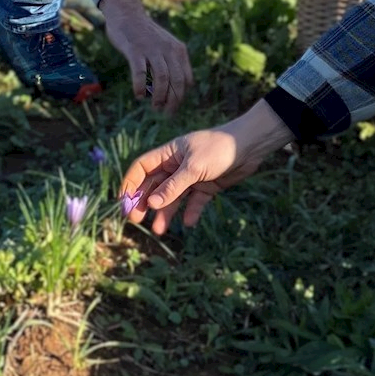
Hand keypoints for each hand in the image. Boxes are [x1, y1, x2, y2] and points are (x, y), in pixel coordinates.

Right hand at [97, 0, 193, 113]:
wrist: (127, 13)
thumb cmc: (145, 35)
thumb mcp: (165, 45)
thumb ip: (172, 62)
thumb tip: (174, 88)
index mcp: (179, 50)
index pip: (186, 79)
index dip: (181, 96)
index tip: (173, 106)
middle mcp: (169, 49)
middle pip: (177, 81)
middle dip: (174, 101)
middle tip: (167, 113)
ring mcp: (152, 49)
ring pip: (162, 79)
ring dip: (160, 97)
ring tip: (155, 107)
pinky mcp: (135, 50)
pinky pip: (141, 72)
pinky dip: (141, 87)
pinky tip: (139, 96)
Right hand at [121, 101, 293, 233]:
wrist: (251, 145)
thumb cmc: (219, 148)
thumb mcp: (193, 167)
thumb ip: (173, 187)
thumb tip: (151, 204)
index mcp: (169, 154)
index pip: (141, 168)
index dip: (130, 184)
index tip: (124, 203)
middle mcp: (177, 166)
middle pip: (154, 186)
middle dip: (145, 203)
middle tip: (137, 221)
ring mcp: (192, 177)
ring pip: (173, 197)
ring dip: (166, 212)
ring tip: (160, 230)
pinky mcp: (207, 186)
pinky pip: (194, 202)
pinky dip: (191, 212)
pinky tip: (189, 223)